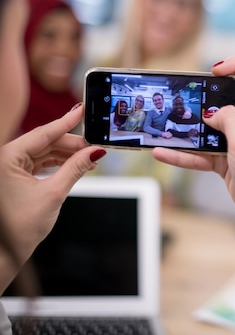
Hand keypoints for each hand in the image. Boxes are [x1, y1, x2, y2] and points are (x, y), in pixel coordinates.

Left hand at [0, 104, 105, 291]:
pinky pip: (39, 163)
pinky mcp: (13, 178)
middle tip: (96, 147)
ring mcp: (8, 168)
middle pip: (45, 142)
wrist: (3, 255)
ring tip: (89, 159)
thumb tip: (95, 154)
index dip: (67, 122)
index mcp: (7, 158)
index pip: (43, 133)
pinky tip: (74, 166)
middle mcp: (5, 159)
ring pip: (44, 153)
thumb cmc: (17, 228)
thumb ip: (75, 169)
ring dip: (67, 155)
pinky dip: (57, 164)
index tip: (82, 110)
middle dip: (72, 144)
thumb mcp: (53, 194)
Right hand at [152, 57, 234, 274]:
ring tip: (165, 125)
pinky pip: (199, 153)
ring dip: (187, 128)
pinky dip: (182, 154)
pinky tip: (162, 153)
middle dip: (203, 97)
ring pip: (206, 129)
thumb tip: (210, 112)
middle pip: (223, 100)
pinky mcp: (224, 162)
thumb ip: (227, 119)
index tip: (214, 70)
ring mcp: (234, 143)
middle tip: (183, 98)